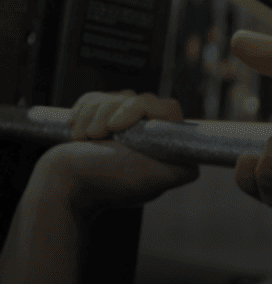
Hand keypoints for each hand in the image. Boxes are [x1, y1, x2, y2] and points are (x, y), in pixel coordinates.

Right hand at [41, 90, 198, 217]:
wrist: (62, 187)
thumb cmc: (104, 184)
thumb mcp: (150, 181)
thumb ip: (180, 171)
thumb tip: (197, 166)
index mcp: (160, 142)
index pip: (165, 106)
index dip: (140, 109)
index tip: (117, 126)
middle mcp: (143, 133)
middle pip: (136, 98)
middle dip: (110, 113)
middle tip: (96, 135)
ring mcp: (120, 125)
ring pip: (113, 96)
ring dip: (93, 115)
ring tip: (84, 138)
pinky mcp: (97, 119)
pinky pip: (95, 98)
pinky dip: (83, 111)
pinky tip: (77, 132)